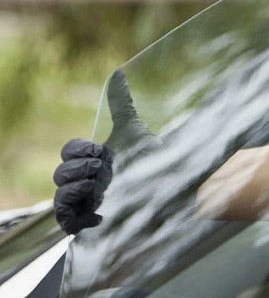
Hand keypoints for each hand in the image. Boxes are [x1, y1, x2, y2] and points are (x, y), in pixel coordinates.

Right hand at [53, 69, 159, 233]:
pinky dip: (73, 218)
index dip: (78, 150)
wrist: (179, 194)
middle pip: (61, 173)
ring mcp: (92, 203)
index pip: (70, 151)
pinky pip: (67, 223)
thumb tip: (119, 73)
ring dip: (72, 191)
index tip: (100, 152)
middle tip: (98, 171)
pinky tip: (99, 214)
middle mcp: (92, 180)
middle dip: (75, 170)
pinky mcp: (95, 224)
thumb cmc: (160, 165)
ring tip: (96, 190)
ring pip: (60, 197)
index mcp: (100, 159)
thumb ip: (123, 106)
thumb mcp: (138, 133)